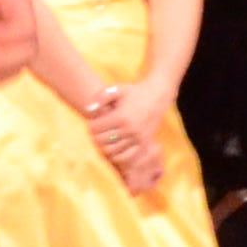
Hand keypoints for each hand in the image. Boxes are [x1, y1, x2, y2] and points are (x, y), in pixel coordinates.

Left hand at [85, 82, 165, 196]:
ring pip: (112, 151)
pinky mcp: (144, 144)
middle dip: (95, 136)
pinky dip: (117, 155)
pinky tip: (114, 146)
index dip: (90, 125)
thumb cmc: (135, 91)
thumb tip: (88, 111)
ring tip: (104, 138)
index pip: (96, 128)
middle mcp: (130, 129)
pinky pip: (126, 157)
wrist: (158, 95)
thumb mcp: (117, 89)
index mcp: (121, 116)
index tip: (92, 121)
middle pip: (102, 140)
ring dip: (104, 146)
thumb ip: (100, 97)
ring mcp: (137, 138)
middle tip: (96, 131)